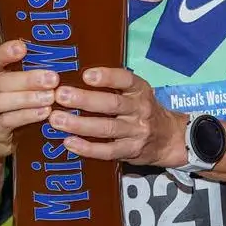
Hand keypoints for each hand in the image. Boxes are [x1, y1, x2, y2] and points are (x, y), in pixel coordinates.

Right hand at [0, 40, 58, 163]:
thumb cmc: (11, 101)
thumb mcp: (15, 83)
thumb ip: (31, 70)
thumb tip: (64, 58)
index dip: (5, 52)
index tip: (22, 47)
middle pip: (2, 82)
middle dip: (28, 79)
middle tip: (53, 78)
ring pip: (2, 102)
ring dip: (28, 99)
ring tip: (50, 97)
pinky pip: (8, 121)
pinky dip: (27, 116)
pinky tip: (44, 113)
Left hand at [46, 67, 185, 167]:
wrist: (169, 138)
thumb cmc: (142, 110)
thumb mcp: (136, 93)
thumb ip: (113, 86)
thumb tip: (73, 76)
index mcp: (140, 90)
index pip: (125, 80)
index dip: (107, 77)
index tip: (86, 75)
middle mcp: (140, 110)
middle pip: (112, 104)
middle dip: (84, 100)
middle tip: (60, 95)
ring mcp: (136, 132)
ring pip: (107, 128)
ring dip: (79, 124)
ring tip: (56, 120)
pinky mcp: (131, 151)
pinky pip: (108, 151)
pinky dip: (87, 148)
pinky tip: (69, 142)